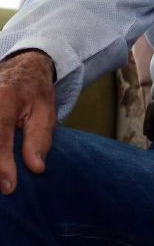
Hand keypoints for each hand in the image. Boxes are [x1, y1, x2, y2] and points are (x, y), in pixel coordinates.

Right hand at [0, 50, 56, 194]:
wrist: (22, 69)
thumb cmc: (35, 93)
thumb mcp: (46, 112)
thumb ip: (39, 139)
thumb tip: (36, 168)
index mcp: (4, 100)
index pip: (0, 138)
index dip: (3, 165)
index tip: (9, 187)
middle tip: (5, 186)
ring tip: (2, 177)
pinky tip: (1, 162)